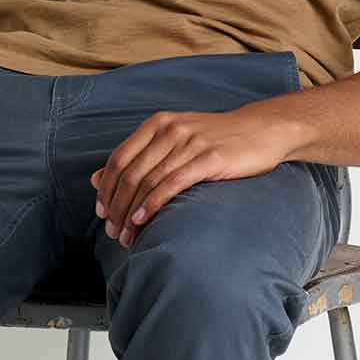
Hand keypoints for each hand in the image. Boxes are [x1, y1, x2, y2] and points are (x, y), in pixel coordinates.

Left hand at [91, 107, 292, 244]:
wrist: (263, 130)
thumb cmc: (217, 140)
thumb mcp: (174, 141)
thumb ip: (138, 157)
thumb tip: (96, 179)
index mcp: (157, 123)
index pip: (119, 159)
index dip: (106, 188)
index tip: (101, 212)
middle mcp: (170, 130)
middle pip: (130, 173)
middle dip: (116, 206)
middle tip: (112, 232)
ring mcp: (190, 143)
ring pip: (148, 182)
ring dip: (131, 213)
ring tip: (126, 236)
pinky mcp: (210, 158)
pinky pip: (172, 184)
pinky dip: (153, 204)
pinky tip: (143, 221)